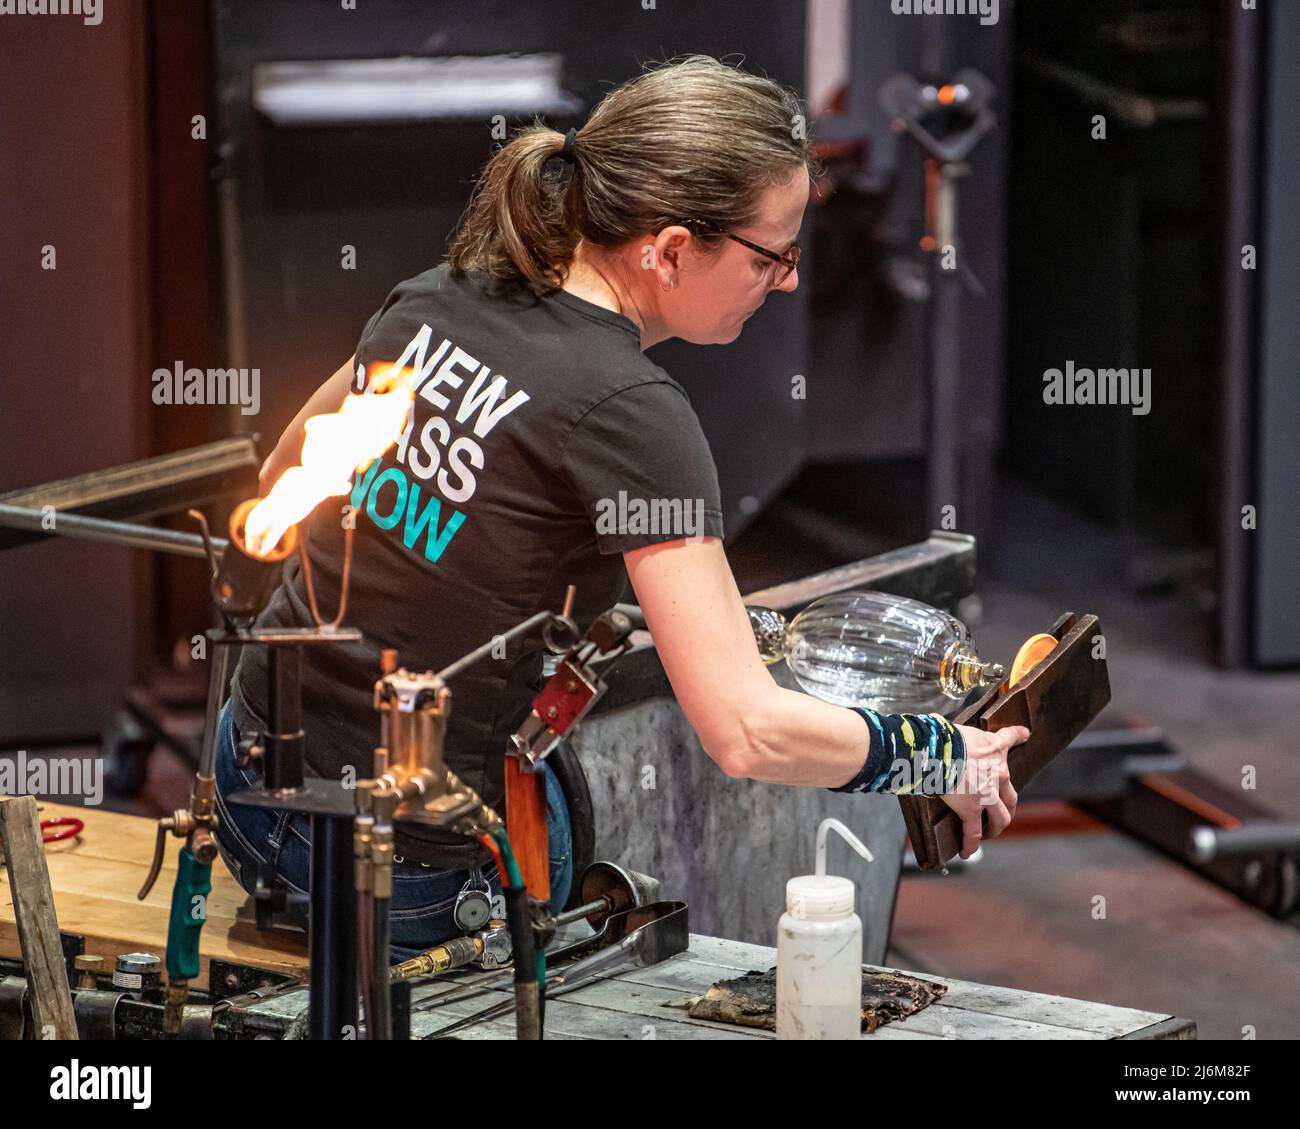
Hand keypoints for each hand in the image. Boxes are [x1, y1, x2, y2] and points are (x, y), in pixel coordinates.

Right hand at [940, 724, 1029, 858]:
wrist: (940, 750)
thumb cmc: (944, 737)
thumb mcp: (960, 730)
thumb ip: (959, 737)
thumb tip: (936, 734)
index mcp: (994, 749)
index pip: (1010, 738)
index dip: (1018, 736)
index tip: (1025, 735)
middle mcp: (998, 773)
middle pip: (1011, 793)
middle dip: (1008, 805)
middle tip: (1002, 811)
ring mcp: (988, 794)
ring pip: (1002, 817)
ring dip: (998, 826)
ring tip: (991, 833)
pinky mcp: (973, 809)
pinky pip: (973, 831)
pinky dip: (971, 844)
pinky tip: (967, 852)